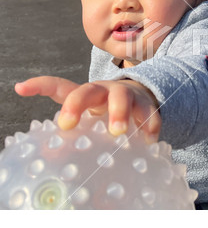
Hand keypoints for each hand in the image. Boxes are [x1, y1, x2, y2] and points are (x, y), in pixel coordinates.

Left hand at [15, 76, 161, 141]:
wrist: (143, 97)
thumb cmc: (107, 111)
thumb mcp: (90, 118)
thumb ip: (72, 132)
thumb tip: (48, 157)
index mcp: (86, 94)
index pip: (61, 87)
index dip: (41, 86)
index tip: (20, 88)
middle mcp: (105, 91)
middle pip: (90, 90)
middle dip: (79, 104)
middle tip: (68, 123)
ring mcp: (128, 95)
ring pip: (123, 97)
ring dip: (120, 113)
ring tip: (119, 133)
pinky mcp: (148, 104)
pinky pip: (150, 113)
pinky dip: (149, 125)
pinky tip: (149, 140)